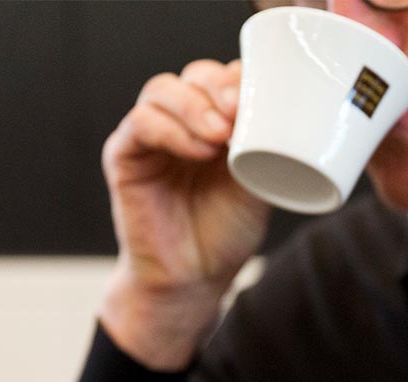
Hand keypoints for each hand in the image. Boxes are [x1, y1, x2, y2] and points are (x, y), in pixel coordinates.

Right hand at [100, 59, 270, 369]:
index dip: (240, 77)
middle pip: (193, 76)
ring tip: (221, 136)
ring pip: (162, 90)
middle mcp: (180, 121)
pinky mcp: (124, 157)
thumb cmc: (226, 231)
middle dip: (219, 87)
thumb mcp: (258, 183)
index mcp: (214, 121)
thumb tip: (283, 109)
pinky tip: (197, 149)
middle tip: (239, 112)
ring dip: (194, 106)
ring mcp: (150, 137)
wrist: (195, 279)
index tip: (266, 95)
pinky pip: (139, 125)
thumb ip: (264, 145)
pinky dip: (169, 129)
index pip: (222, 77)